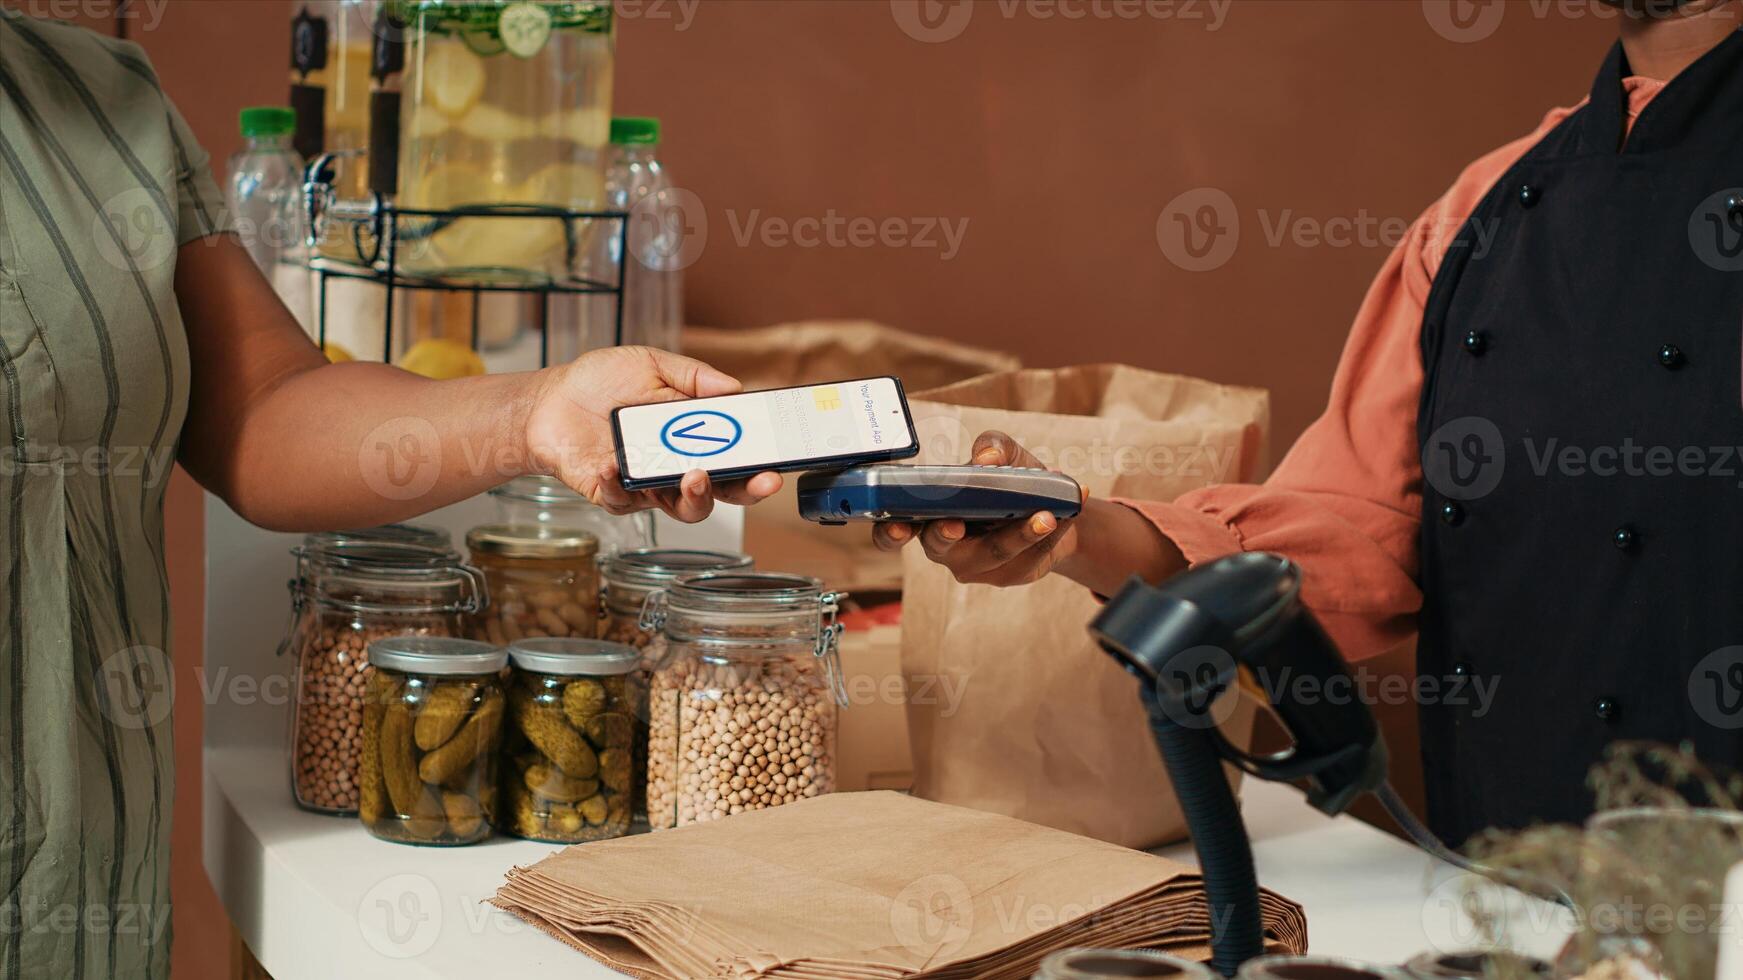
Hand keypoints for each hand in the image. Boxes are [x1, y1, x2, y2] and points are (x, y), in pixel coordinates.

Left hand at [524, 346, 782, 521]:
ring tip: (694, 476)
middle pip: (719, 493)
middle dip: (744, 491)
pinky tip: (613, 465)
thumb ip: (692, 376)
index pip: (734, 461)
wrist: (547, 400)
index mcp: (691, 440)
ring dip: (695, 497)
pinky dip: (618, 485)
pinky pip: (620, 500)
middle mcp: (672, 469)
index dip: (757, 468)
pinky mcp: (609, 493)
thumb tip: (735, 387)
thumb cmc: (600, 383)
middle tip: (759, 481)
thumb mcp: (651, 365)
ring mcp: (643, 485)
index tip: (776, 464)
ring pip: (680, 508)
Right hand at [872, 430, 1081, 586]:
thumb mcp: (1003, 453)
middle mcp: (945, 545)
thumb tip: (985, 458)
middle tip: (957, 523)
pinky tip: (1067, 515)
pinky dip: (1050, 535)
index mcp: (927, 515)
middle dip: (947, 534)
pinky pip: (1027, 558)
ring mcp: (976, 565)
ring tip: (1046, 515)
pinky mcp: (1008, 574)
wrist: (1052, 507)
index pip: (893, 532)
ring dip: (1020, 534)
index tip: (899, 526)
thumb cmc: (1010, 478)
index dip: (889, 533)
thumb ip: (992, 445)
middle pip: (939, 547)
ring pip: (992, 554)